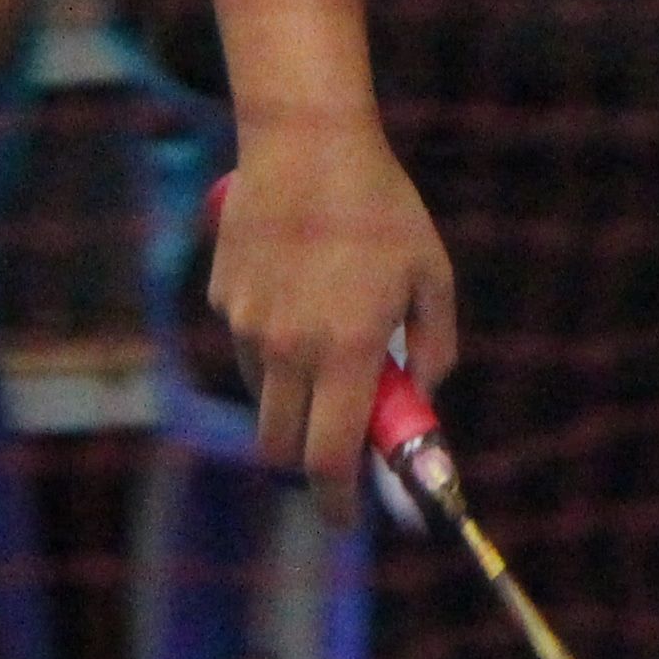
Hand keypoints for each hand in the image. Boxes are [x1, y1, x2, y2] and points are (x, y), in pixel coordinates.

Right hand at [211, 113, 460, 484]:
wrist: (306, 139)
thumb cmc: (380, 206)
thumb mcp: (432, 273)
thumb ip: (435, 346)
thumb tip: (421, 394)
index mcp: (345, 350)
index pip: (329, 458)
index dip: (338, 502)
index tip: (350, 519)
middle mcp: (288, 348)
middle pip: (281, 448)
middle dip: (307, 466)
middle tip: (336, 452)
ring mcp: (247, 324)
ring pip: (263, 396)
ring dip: (293, 397)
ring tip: (328, 336)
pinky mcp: (223, 297)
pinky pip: (246, 344)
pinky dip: (271, 345)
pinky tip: (299, 290)